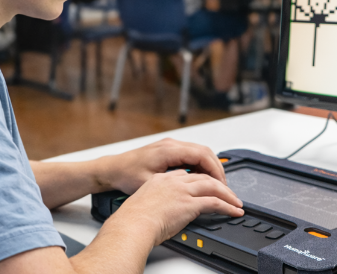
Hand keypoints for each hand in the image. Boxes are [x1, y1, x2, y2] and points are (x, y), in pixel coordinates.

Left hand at [95, 138, 226, 194]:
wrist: (112, 169)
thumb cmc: (127, 175)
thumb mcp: (151, 183)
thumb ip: (174, 185)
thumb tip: (194, 191)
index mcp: (169, 150)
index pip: (202, 155)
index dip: (215, 170)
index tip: (222, 184)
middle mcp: (171, 144)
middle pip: (205, 152)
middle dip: (217, 169)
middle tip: (224, 187)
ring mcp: (171, 145)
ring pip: (200, 152)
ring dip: (210, 167)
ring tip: (216, 185)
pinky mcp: (169, 150)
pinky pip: (191, 155)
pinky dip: (200, 166)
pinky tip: (202, 179)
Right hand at [111, 170, 243, 244]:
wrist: (131, 223)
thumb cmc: (132, 218)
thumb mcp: (144, 201)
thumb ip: (156, 200)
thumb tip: (162, 209)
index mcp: (161, 179)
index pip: (187, 174)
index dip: (200, 179)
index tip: (207, 186)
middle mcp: (173, 181)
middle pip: (203, 177)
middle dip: (219, 184)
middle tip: (228, 193)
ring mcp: (182, 190)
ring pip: (213, 186)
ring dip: (227, 195)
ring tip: (236, 202)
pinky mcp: (189, 203)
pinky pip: (215, 202)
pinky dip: (227, 206)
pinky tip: (233, 211)